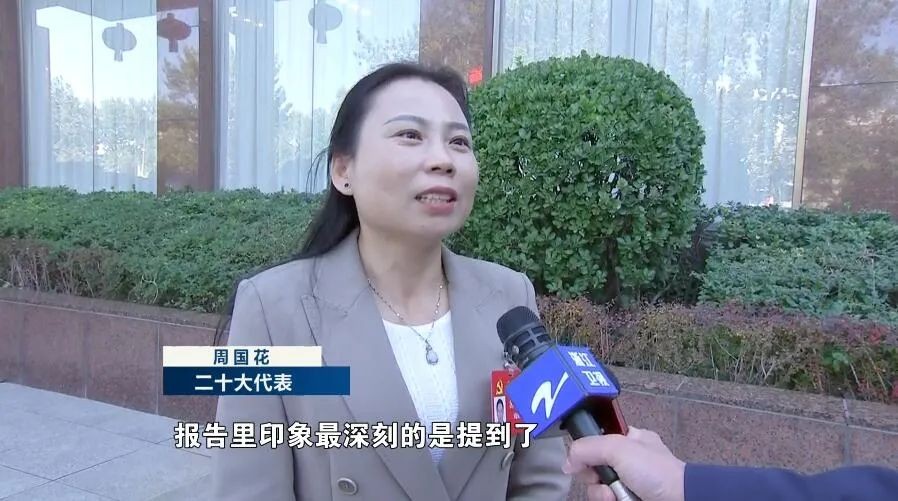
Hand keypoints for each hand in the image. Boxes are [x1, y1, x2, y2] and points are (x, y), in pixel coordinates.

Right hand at [562, 427, 685, 500]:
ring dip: (602, 494)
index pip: (597, 442)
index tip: (588, 461)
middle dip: (594, 478)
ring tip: (616, 496)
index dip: (589, 452)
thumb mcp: (618, 447)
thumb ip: (587, 447)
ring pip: (598, 489)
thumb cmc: (657, 471)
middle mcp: (628, 462)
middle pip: (593, 469)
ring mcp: (629, 484)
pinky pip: (607, 500)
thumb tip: (567, 463)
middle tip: (604, 479)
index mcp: (630, 440)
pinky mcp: (629, 500)